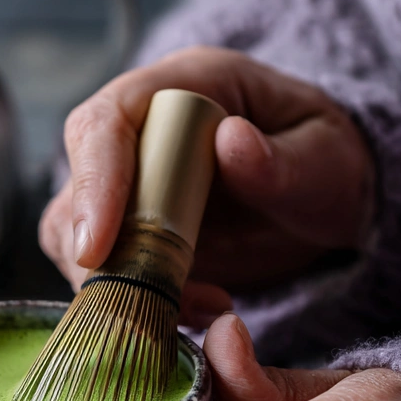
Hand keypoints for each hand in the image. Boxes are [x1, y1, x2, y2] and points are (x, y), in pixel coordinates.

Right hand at [40, 46, 374, 324]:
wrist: (322, 196)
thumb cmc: (326, 160)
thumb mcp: (327, 158)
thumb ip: (283, 159)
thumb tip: (230, 142)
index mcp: (183, 85)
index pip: (107, 121)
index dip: (95, 180)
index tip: (97, 246)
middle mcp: (138, 132)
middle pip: (77, 186)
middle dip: (95, 252)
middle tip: (145, 304)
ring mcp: (126, 185)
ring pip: (73, 235)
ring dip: (113, 285)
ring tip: (190, 311)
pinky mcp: (126, 235)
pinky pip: (100, 272)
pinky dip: (131, 304)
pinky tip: (192, 314)